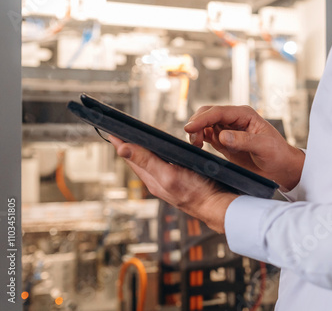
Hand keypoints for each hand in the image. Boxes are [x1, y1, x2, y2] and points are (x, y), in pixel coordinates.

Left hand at [109, 135, 237, 232]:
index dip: (121, 142)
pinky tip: (161, 154)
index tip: (111, 128)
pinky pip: (162, 166)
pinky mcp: (178, 182)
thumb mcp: (169, 175)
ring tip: (136, 141)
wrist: (217, 206)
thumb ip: (146, 161)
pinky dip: (157, 156)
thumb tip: (122, 149)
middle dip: (129, 145)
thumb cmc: (197, 193)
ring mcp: (168, 182)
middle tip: (121, 131)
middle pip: (138, 159)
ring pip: (150, 163)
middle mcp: (157, 181)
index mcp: (151, 178)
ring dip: (143, 150)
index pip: (131, 156)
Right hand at [184, 105, 304, 190]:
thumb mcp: (264, 147)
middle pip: (207, 114)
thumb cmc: (277, 154)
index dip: (202, 119)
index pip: (218, 112)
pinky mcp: (224, 143)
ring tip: (196, 146)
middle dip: (196, 123)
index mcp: (244, 115)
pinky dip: (198, 139)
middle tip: (193, 140)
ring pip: (204, 124)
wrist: (281, 168)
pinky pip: (206, 136)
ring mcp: (228, 130)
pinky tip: (197, 147)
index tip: (190, 128)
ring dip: (196, 132)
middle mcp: (234, 120)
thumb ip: (243, 140)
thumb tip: (221, 135)